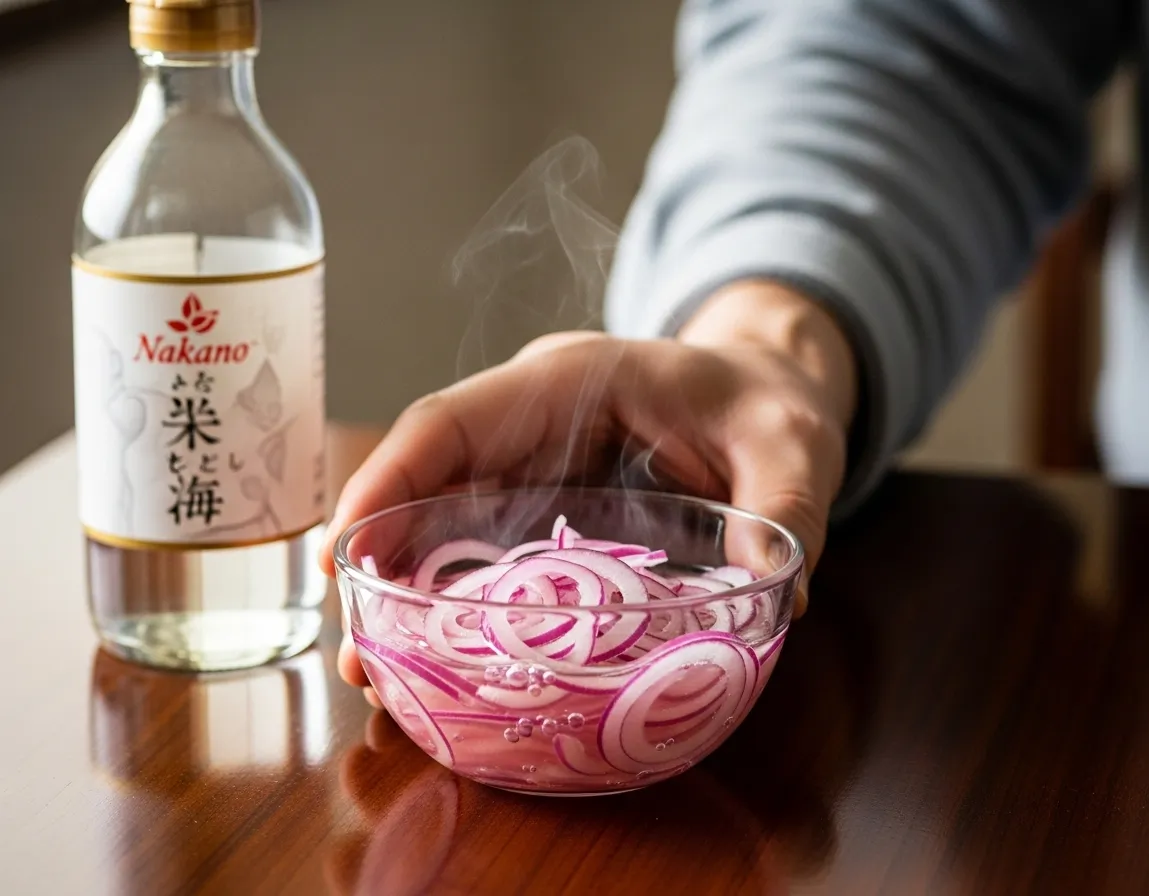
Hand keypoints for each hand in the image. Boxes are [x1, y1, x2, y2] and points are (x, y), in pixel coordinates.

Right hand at [321, 279, 855, 695]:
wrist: (770, 390)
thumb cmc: (769, 402)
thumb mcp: (790, 442)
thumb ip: (786, 504)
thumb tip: (774, 589)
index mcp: (568, 379)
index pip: (453, 420)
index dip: (389, 481)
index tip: (347, 552)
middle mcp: (531, 418)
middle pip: (426, 478)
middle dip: (377, 556)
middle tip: (357, 653)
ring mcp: (533, 461)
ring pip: (441, 514)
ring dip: (402, 588)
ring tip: (378, 675)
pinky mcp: (547, 502)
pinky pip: (479, 541)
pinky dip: (448, 595)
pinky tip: (438, 655)